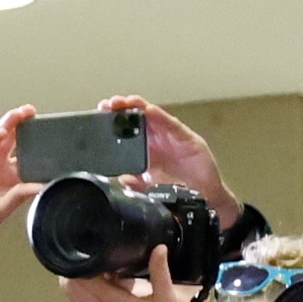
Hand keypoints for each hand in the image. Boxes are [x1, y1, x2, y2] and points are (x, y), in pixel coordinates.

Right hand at [0, 106, 39, 292]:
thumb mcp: (5, 207)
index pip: (24, 153)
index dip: (34, 141)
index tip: (47, 129)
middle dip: (20, 125)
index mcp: (10, 176)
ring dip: (5, 126)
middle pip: (10, 140)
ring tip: (17, 114)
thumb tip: (42, 185)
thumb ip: (20, 194)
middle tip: (31, 111)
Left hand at [97, 97, 242, 228]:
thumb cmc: (179, 190)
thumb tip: (119, 179)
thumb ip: (135, 183)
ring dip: (139, 107)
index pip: (127, 130)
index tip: (99, 113)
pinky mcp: (186, 138)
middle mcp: (157, 139)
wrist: (204, 200)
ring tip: (125, 101)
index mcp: (146, 149)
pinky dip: (160, 117)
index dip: (114, 121)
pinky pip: (172, 125)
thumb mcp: (150, 188)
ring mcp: (171, 137)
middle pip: (137, 118)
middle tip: (107, 104)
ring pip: (153, 117)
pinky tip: (149, 110)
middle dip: (122, 109)